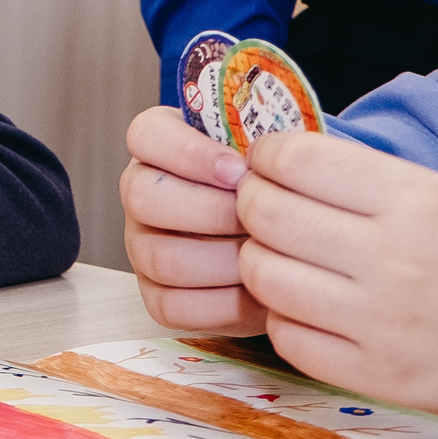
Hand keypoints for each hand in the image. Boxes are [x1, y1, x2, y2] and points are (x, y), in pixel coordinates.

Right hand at [120, 105, 262, 333]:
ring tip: (266, 258)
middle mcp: (142, 196)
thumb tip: (281, 151)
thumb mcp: (276, 161)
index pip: (146, 134)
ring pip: (161, 256)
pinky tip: (257, 291)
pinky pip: (174, 304)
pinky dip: (223, 303)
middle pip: (144, 197)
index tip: (241, 169)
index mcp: (162, 150)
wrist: (295, 248)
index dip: (188, 152)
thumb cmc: (283, 195)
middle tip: (260, 221)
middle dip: (212, 211)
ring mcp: (143, 247)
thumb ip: (269, 148)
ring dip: (224, 261)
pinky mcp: (156, 295)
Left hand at [237, 129, 437, 412]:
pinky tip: (306, 307)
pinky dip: (283, 318)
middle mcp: (395, 259)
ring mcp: (382, 321)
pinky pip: (285, 336)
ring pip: (263, 275)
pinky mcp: (376, 374)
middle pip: (267, 214)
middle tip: (264, 207)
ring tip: (281, 257)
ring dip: (259, 261)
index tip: (268, 161)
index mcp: (416, 201)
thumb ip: (366, 177)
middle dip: (252, 204)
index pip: (296, 160)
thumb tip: (277, 155)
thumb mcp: (437, 199)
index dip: (269, 156)